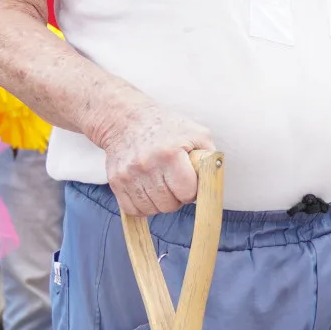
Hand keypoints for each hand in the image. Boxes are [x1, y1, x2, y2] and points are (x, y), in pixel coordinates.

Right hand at [99, 100, 214, 215]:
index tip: (189, 181)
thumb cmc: (166, 127)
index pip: (187, 192)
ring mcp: (129, 174)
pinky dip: (142, 206)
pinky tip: (147, 191)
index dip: (192, 190)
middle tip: (175, 183)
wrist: (127, 119)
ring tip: (161, 185)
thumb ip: (210, 158)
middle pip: (169, 205)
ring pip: (151, 210)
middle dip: (176, 198)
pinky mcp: (115, 181)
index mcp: (171, 153)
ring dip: (160, 203)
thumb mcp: (196, 133)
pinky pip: (132, 209)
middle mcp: (148, 165)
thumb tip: (215, 181)